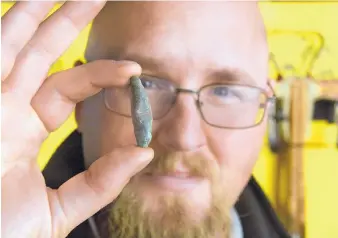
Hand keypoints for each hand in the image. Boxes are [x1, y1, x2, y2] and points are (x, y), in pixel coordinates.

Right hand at [1, 2, 152, 237]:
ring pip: (10, 43)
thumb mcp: (60, 210)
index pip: (67, 86)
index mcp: (24, 130)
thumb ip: (101, 182)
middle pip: (39, 52)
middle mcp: (2, 109)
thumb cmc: (4, 236)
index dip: (100, 74)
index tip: (134, 68)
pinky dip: (3, 32)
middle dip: (66, 20)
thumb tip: (145, 152)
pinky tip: (24, 5)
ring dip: (34, 12)